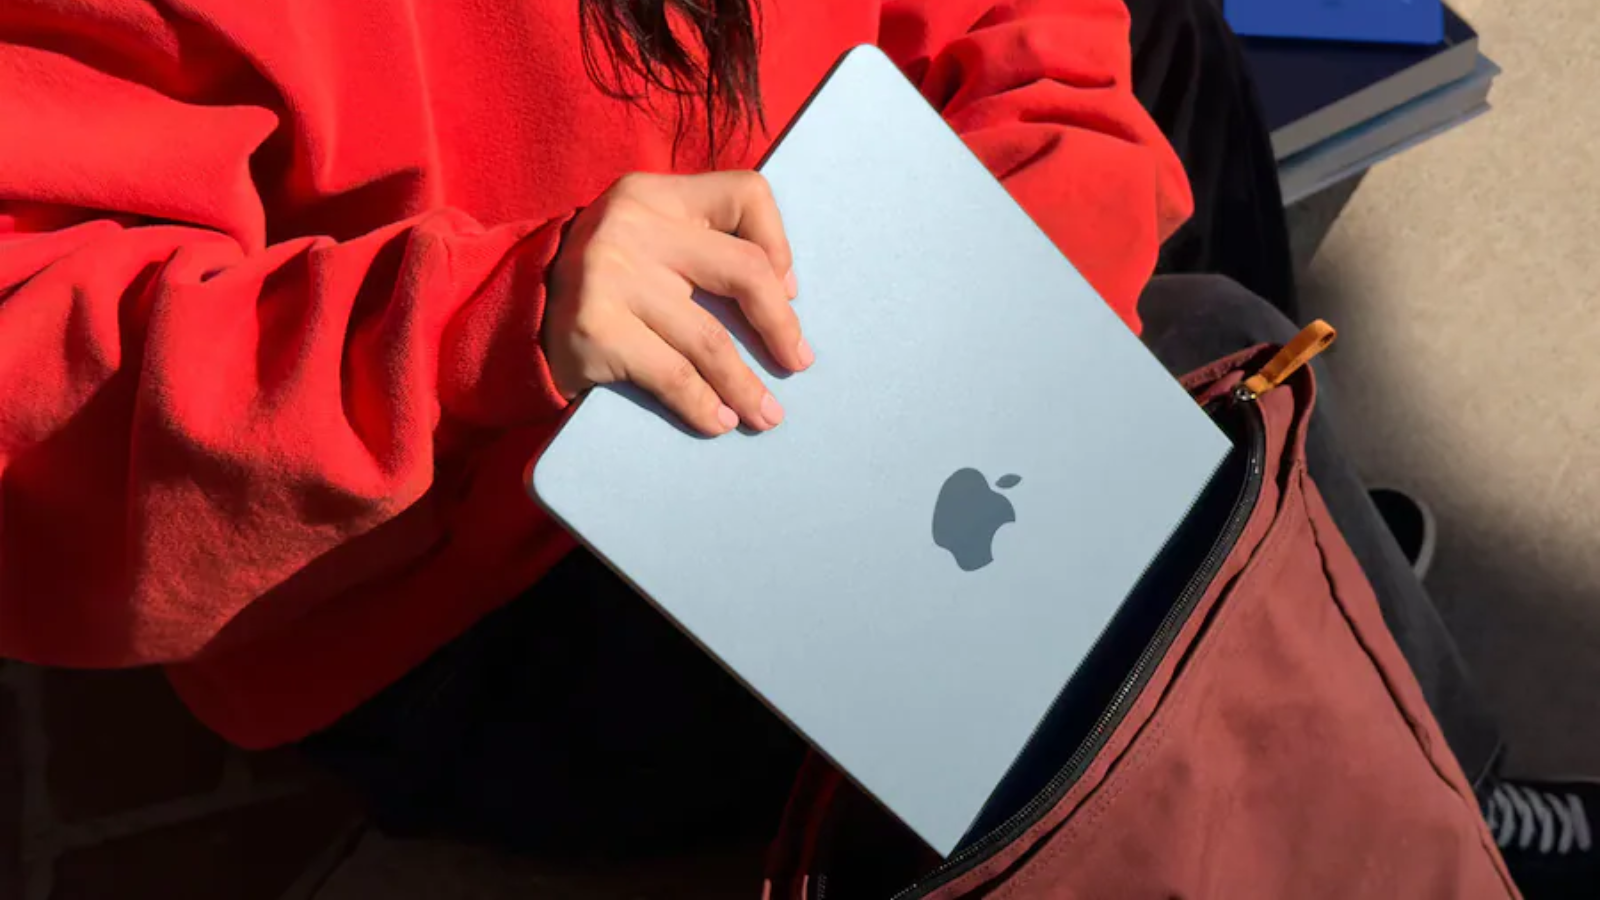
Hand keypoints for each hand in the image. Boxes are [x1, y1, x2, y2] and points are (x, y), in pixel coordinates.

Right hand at [542, 171, 812, 435]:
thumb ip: (702, 246)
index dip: (779, 244)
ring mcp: (611, 277)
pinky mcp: (597, 330)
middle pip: (743, 272)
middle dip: (780, 326)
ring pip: (711, 340)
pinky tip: (720, 422)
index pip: (745, 195)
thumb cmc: (605, 282)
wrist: (513, 313)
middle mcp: (633, 224)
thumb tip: (785, 293)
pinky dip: (705, 407)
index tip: (786, 290)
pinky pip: (674, 377)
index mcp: (655, 194)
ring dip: (746, 386)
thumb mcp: (646, 240)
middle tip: (796, 362)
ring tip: (767, 414)